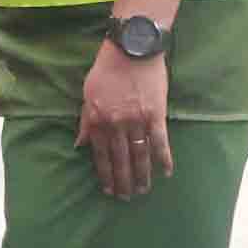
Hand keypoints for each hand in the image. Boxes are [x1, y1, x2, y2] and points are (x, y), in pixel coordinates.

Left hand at [74, 39, 172, 198]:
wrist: (131, 50)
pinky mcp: (156, 115)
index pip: (100, 154)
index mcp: (97, 119)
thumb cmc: (106, 70)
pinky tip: (167, 173)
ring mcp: (137, 121)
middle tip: (126, 197)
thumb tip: (80, 144)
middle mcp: (116, 124)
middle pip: (120, 159)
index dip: (104, 173)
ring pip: (139, 155)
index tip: (108, 188)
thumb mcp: (88, 94)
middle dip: (123, 181)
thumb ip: (85, 121)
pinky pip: (161, 142)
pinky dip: (164, 158)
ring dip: (142, 175)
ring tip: (143, 190)